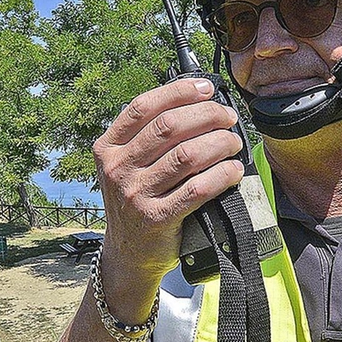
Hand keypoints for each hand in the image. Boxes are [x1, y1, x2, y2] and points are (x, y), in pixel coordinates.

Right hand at [93, 77, 243, 317]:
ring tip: (234, 142)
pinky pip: (196, 189)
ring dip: (219, 143)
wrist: (128, 253)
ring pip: (186, 155)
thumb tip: (196, 103)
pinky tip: (233, 170)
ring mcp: (135, 195)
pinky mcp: (156, 218)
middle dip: (206, 114)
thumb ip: (146, 138)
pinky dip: (221, 175)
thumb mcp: (126, 167)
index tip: (205, 87)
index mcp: (108, 148)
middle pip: (169, 126)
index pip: (143, 107)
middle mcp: (118, 169)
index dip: (178, 91)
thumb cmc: (136, 202)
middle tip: (227, 117)